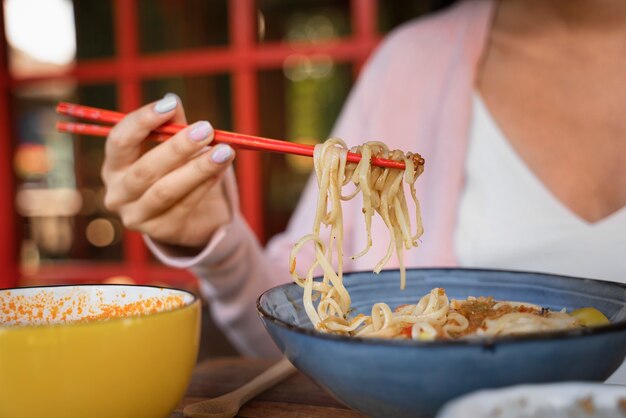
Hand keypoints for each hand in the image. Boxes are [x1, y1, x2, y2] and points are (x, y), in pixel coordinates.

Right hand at [102, 93, 234, 248]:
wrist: (186, 216)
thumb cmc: (173, 171)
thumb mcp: (170, 146)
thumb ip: (170, 125)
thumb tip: (172, 101)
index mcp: (113, 165)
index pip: (119, 141)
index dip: (143, 121)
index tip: (171, 105)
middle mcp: (117, 193)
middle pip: (145, 169)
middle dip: (178, 147)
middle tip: (207, 129)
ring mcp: (137, 216)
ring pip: (167, 190)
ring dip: (199, 169)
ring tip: (224, 151)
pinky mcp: (162, 231)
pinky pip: (186, 205)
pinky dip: (206, 184)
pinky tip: (221, 169)